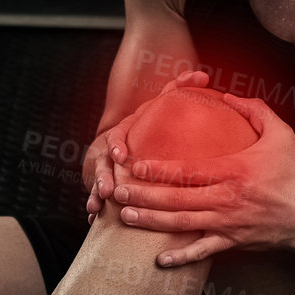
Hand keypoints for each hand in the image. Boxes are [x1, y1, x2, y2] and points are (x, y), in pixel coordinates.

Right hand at [83, 69, 210, 222]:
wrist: (131, 137)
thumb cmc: (152, 120)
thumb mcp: (161, 103)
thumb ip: (178, 88)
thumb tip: (202, 76)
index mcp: (124, 132)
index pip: (116, 137)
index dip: (116, 147)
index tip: (120, 157)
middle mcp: (111, 150)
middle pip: (102, 163)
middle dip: (102, 176)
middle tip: (107, 190)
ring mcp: (105, 166)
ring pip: (96, 180)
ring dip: (95, 193)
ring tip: (97, 206)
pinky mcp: (105, 181)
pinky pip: (95, 194)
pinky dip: (93, 205)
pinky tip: (92, 217)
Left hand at [113, 94, 294, 264]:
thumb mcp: (282, 133)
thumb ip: (255, 110)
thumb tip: (226, 94)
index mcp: (235, 171)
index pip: (189, 171)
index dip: (159, 169)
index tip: (136, 165)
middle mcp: (228, 199)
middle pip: (177, 199)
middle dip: (144, 197)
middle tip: (118, 192)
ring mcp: (228, 224)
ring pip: (183, 225)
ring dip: (151, 222)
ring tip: (125, 217)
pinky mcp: (233, 243)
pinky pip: (203, 252)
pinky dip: (181, 258)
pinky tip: (159, 259)